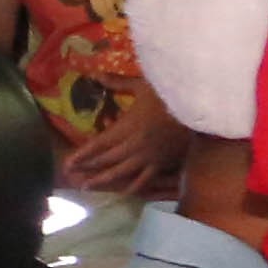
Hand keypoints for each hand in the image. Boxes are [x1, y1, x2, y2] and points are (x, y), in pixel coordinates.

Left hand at [63, 87, 188, 198]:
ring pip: (122, 172)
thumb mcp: (143, 85)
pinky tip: (124, 192)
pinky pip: (147, 178)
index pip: (99, 143)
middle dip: (88, 167)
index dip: (82, 154)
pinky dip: (134, 186)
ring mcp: (150, 156)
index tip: (67, 163)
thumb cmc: (171, 93)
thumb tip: (95, 75)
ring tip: (87, 187)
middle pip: (107, 159)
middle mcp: (135, 145)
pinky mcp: (164, 162)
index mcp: (127, 126)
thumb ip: (118, 83)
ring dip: (103, 180)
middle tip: (71, 176)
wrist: (200, 108)